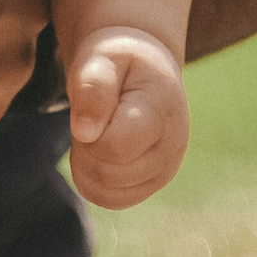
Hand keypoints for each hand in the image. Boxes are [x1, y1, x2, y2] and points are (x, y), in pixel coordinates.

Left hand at [66, 34, 188, 209]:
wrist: (146, 69)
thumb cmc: (120, 60)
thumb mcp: (103, 57)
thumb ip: (93, 87)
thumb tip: (84, 133)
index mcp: (162, 114)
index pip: (114, 148)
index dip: (88, 130)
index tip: (91, 104)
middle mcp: (171, 150)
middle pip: (107, 174)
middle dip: (85, 146)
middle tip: (92, 116)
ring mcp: (164, 172)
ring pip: (105, 193)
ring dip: (86, 164)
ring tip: (97, 131)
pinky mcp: (151, 184)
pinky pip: (109, 200)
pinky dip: (92, 180)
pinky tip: (97, 150)